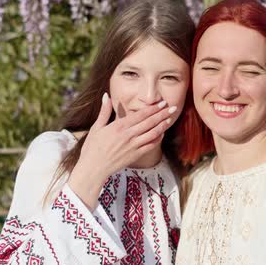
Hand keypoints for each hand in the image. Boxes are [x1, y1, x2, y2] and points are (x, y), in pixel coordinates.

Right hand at [67, 93, 176, 209]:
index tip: (162, 103)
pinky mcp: (135, 155)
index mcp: (119, 126)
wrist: (93, 168)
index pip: (140, 115)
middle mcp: (128, 135)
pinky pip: (151, 145)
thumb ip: (104, 111)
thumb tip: (106, 95)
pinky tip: (162, 133)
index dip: (153, 108)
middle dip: (163, 114)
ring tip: (170, 118)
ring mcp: (133, 146)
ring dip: (163, 125)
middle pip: (150, 122)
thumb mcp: (96, 127)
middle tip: (173, 107)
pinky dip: (158, 138)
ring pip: (153, 134)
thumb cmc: (92, 147)